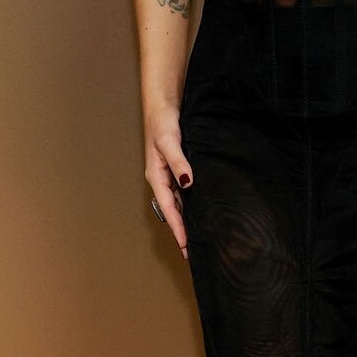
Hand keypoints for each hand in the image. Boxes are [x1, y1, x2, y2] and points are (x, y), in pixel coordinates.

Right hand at [144, 105, 192, 258]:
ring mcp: (169, 175)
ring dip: (187, 220)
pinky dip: (191, 205)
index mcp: (157, 176)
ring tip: (199, 238)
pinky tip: (200, 212)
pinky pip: (184, 193)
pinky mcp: (178, 169)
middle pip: (173, 211)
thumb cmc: (163, 121)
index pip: (170, 209)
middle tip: (193, 252)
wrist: (163, 104)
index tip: (186, 246)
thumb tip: (186, 183)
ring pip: (179, 204)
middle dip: (182, 231)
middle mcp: (162, 179)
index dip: (178, 228)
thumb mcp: (169, 141)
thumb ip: (179, 162)